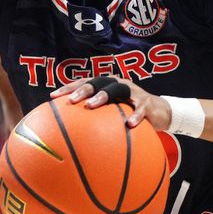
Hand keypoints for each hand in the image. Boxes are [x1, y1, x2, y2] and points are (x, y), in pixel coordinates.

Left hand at [50, 77, 171, 130]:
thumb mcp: (112, 112)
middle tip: (71, 100)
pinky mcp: (147, 103)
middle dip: (83, 90)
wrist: (159, 113)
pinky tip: (129, 125)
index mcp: (108, 85)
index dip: (70, 87)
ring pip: (117, 89)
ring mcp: (134, 92)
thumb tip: (69, 131)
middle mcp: (119, 84)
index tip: (53, 96)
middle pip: (99, 82)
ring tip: (91, 106)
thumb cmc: (129, 113)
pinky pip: (140, 109)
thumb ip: (95, 117)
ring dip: (103, 96)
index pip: (86, 82)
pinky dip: (135, 116)